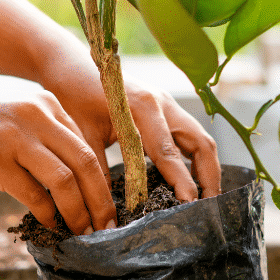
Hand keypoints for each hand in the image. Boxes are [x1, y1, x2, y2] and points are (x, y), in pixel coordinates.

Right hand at [0, 85, 115, 234]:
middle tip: (107, 227)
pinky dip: (47, 214)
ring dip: (78, 212)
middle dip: (100, 200)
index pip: (87, 145)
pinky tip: (50, 226)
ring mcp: (16, 138)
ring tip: (82, 232)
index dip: (102, 180)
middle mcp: (37, 116)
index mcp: (47, 105)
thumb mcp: (15, 117)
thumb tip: (71, 182)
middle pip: (86, 162)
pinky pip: (33, 194)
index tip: (107, 205)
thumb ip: (43, 139)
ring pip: (64, 180)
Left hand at [44, 59, 221, 202]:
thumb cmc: (74, 96)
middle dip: (208, 177)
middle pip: (201, 143)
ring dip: (207, 169)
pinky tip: (194, 181)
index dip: (182, 181)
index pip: (169, 152)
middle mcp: (163, 103)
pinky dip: (196, 159)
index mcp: (143, 107)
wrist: (71, 65)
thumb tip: (107, 213)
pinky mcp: (167, 108)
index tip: (190, 205)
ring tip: (206, 200)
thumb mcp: (83, 135)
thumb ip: (99, 171)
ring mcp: (168, 104)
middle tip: (208, 208)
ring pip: (201, 139)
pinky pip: (191, 135)